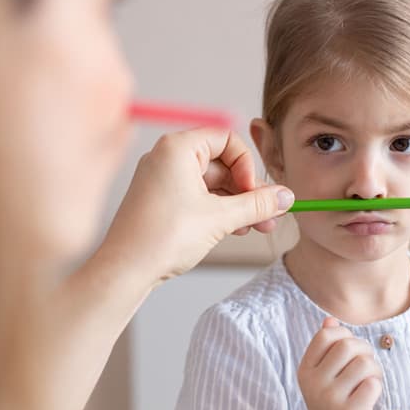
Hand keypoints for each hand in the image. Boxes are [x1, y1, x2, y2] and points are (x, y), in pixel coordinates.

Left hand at [101, 127, 293, 284]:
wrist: (125, 270)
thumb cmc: (162, 238)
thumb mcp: (221, 219)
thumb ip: (258, 204)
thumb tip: (285, 196)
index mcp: (177, 148)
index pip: (226, 139)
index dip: (247, 165)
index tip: (254, 192)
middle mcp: (166, 157)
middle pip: (221, 163)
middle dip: (248, 191)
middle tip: (269, 214)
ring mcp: (162, 179)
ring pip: (212, 184)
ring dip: (237, 205)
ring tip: (256, 228)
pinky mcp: (160, 201)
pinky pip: (197, 197)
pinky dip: (218, 211)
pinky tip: (235, 230)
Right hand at [298, 318, 382, 409]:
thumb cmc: (333, 406)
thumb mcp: (323, 377)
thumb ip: (326, 349)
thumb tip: (330, 320)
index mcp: (305, 371)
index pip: (327, 335)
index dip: (346, 336)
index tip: (352, 351)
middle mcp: (314, 384)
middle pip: (348, 346)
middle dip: (365, 351)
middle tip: (367, 368)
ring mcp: (331, 400)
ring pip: (364, 363)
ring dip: (374, 370)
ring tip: (369, 383)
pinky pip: (373, 384)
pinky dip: (377, 387)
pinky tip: (370, 398)